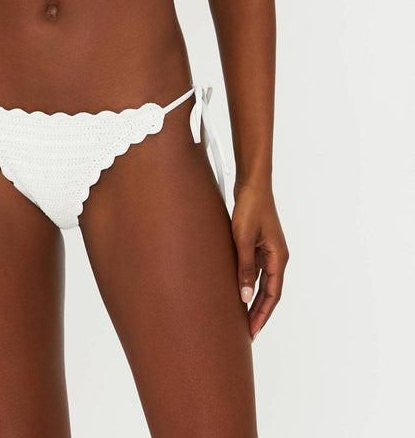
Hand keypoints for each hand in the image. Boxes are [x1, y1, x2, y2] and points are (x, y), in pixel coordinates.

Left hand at [231, 180, 288, 340]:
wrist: (252, 183)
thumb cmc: (251, 206)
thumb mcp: (244, 238)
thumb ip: (245, 267)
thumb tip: (245, 296)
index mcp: (279, 257)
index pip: (273, 295)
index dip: (262, 314)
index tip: (252, 332)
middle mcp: (276, 256)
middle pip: (269, 292)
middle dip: (258, 313)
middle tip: (247, 333)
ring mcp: (268, 251)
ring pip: (262, 282)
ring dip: (253, 300)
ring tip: (241, 317)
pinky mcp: (258, 244)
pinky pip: (255, 270)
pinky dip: (248, 283)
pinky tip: (237, 291)